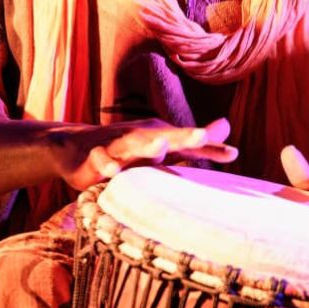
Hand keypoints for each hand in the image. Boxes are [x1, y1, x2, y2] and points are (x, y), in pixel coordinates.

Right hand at [53, 117, 237, 190]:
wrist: (75, 146)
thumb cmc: (128, 148)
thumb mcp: (162, 145)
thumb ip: (195, 144)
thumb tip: (231, 135)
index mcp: (160, 135)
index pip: (189, 142)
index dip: (210, 148)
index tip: (233, 155)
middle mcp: (142, 136)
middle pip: (165, 137)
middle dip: (183, 137)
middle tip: (200, 137)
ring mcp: (118, 145)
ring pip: (133, 145)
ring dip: (146, 145)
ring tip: (160, 147)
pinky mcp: (95, 157)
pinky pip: (101, 161)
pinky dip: (106, 165)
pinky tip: (112, 172)